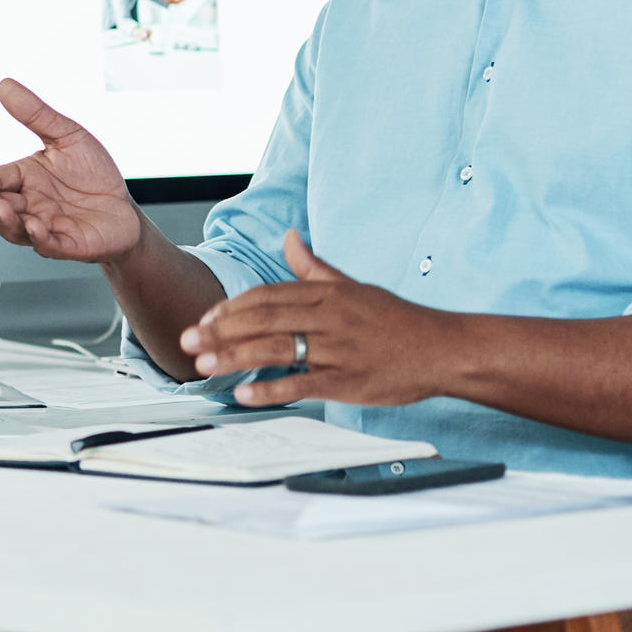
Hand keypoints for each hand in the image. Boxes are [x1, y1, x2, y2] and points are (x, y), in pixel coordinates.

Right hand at [0, 78, 146, 263]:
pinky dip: (39, 238)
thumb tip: (5, 85)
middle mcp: (28, 206)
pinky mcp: (65, 245)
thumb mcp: (67, 137)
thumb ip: (36, 115)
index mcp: (23, 180)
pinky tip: (34, 227)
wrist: (124, 208)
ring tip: (1, 208)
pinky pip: (48, 245)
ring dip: (6, 220)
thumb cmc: (93, 174)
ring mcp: (44, 228)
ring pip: (15, 229)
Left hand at [181, 231, 464, 407]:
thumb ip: (315, 267)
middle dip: (220, 330)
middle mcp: (331, 317)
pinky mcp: (350, 380)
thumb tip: (289, 237)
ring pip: (278, 350)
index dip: (232, 307)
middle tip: (187, 341)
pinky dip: (272, 389)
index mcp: (328, 293)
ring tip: (203, 366)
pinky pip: (304, 384)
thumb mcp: (354, 287)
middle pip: (264, 319)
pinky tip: (244, 394)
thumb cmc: (396, 320)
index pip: (268, 295)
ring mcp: (340, 349)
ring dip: (235, 357)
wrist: (444, 349)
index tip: (204, 318)